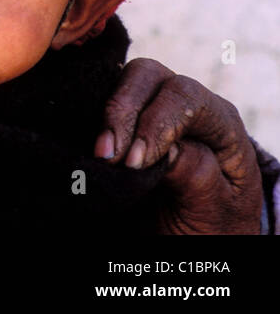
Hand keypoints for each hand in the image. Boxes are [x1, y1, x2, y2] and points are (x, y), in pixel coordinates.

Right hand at [96, 57, 263, 233]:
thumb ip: (199, 175)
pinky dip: (91, 115)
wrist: (187, 237)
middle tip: (107, 155)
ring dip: (107, 113)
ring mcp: (152, 106)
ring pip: (123, 79)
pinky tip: (91, 146)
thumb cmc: (210, 225)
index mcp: (221, 123)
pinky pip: (102, 97)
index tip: (134, 162)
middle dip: (124, 111)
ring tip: (100, 154)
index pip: (188, 99)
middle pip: (150, 76)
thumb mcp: (215, 210)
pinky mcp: (124, 118)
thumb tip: (168, 148)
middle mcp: (186, 105)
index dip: (157, 124)